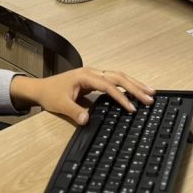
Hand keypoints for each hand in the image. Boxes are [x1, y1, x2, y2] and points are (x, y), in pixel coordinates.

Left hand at [10, 68, 154, 125]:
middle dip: (135, 87)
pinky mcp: (95, 80)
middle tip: (150, 97)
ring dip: (134, 84)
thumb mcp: (60, 104)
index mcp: (85, 76)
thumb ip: (74, 111)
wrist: (41, 88)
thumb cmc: (50, 94)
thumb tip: (87, 120)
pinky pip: (115, 81)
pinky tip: (136, 92)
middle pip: (118, 77)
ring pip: (118, 77)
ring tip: (150, 92)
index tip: (132, 108)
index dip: (121, 97)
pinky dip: (127, 86)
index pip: (108, 85)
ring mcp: (94, 75)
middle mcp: (92, 72)